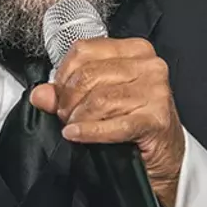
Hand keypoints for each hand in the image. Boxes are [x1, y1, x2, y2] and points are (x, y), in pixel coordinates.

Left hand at [30, 37, 186, 206]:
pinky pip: (113, 124)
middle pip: (89, 75)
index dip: (63, 75)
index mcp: (135, 50)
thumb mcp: (101, 99)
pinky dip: (90, 132)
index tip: (59, 94)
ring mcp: (156, 91)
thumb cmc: (136, 121)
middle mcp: (149, 66)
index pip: (84, 50)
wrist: (167, 155)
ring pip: (99, 99)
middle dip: (68, 100)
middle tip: (66, 116)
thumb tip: (40, 95)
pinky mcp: (157, 119)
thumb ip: (67, 93)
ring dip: (78, 118)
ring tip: (73, 127)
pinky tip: (77, 135)